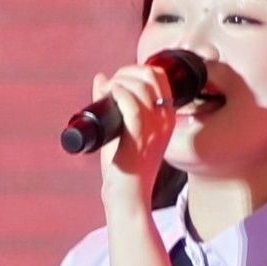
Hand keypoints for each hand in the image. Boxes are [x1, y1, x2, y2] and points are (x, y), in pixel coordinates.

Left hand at [89, 57, 179, 208]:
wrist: (127, 196)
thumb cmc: (123, 165)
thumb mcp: (121, 128)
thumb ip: (112, 103)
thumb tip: (101, 78)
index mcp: (165, 116)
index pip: (160, 77)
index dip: (137, 69)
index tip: (119, 78)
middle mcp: (165, 120)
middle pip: (152, 76)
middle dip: (127, 72)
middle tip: (111, 84)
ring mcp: (154, 129)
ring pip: (142, 88)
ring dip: (120, 82)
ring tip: (106, 91)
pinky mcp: (139, 139)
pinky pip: (132, 108)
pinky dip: (119, 95)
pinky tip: (108, 94)